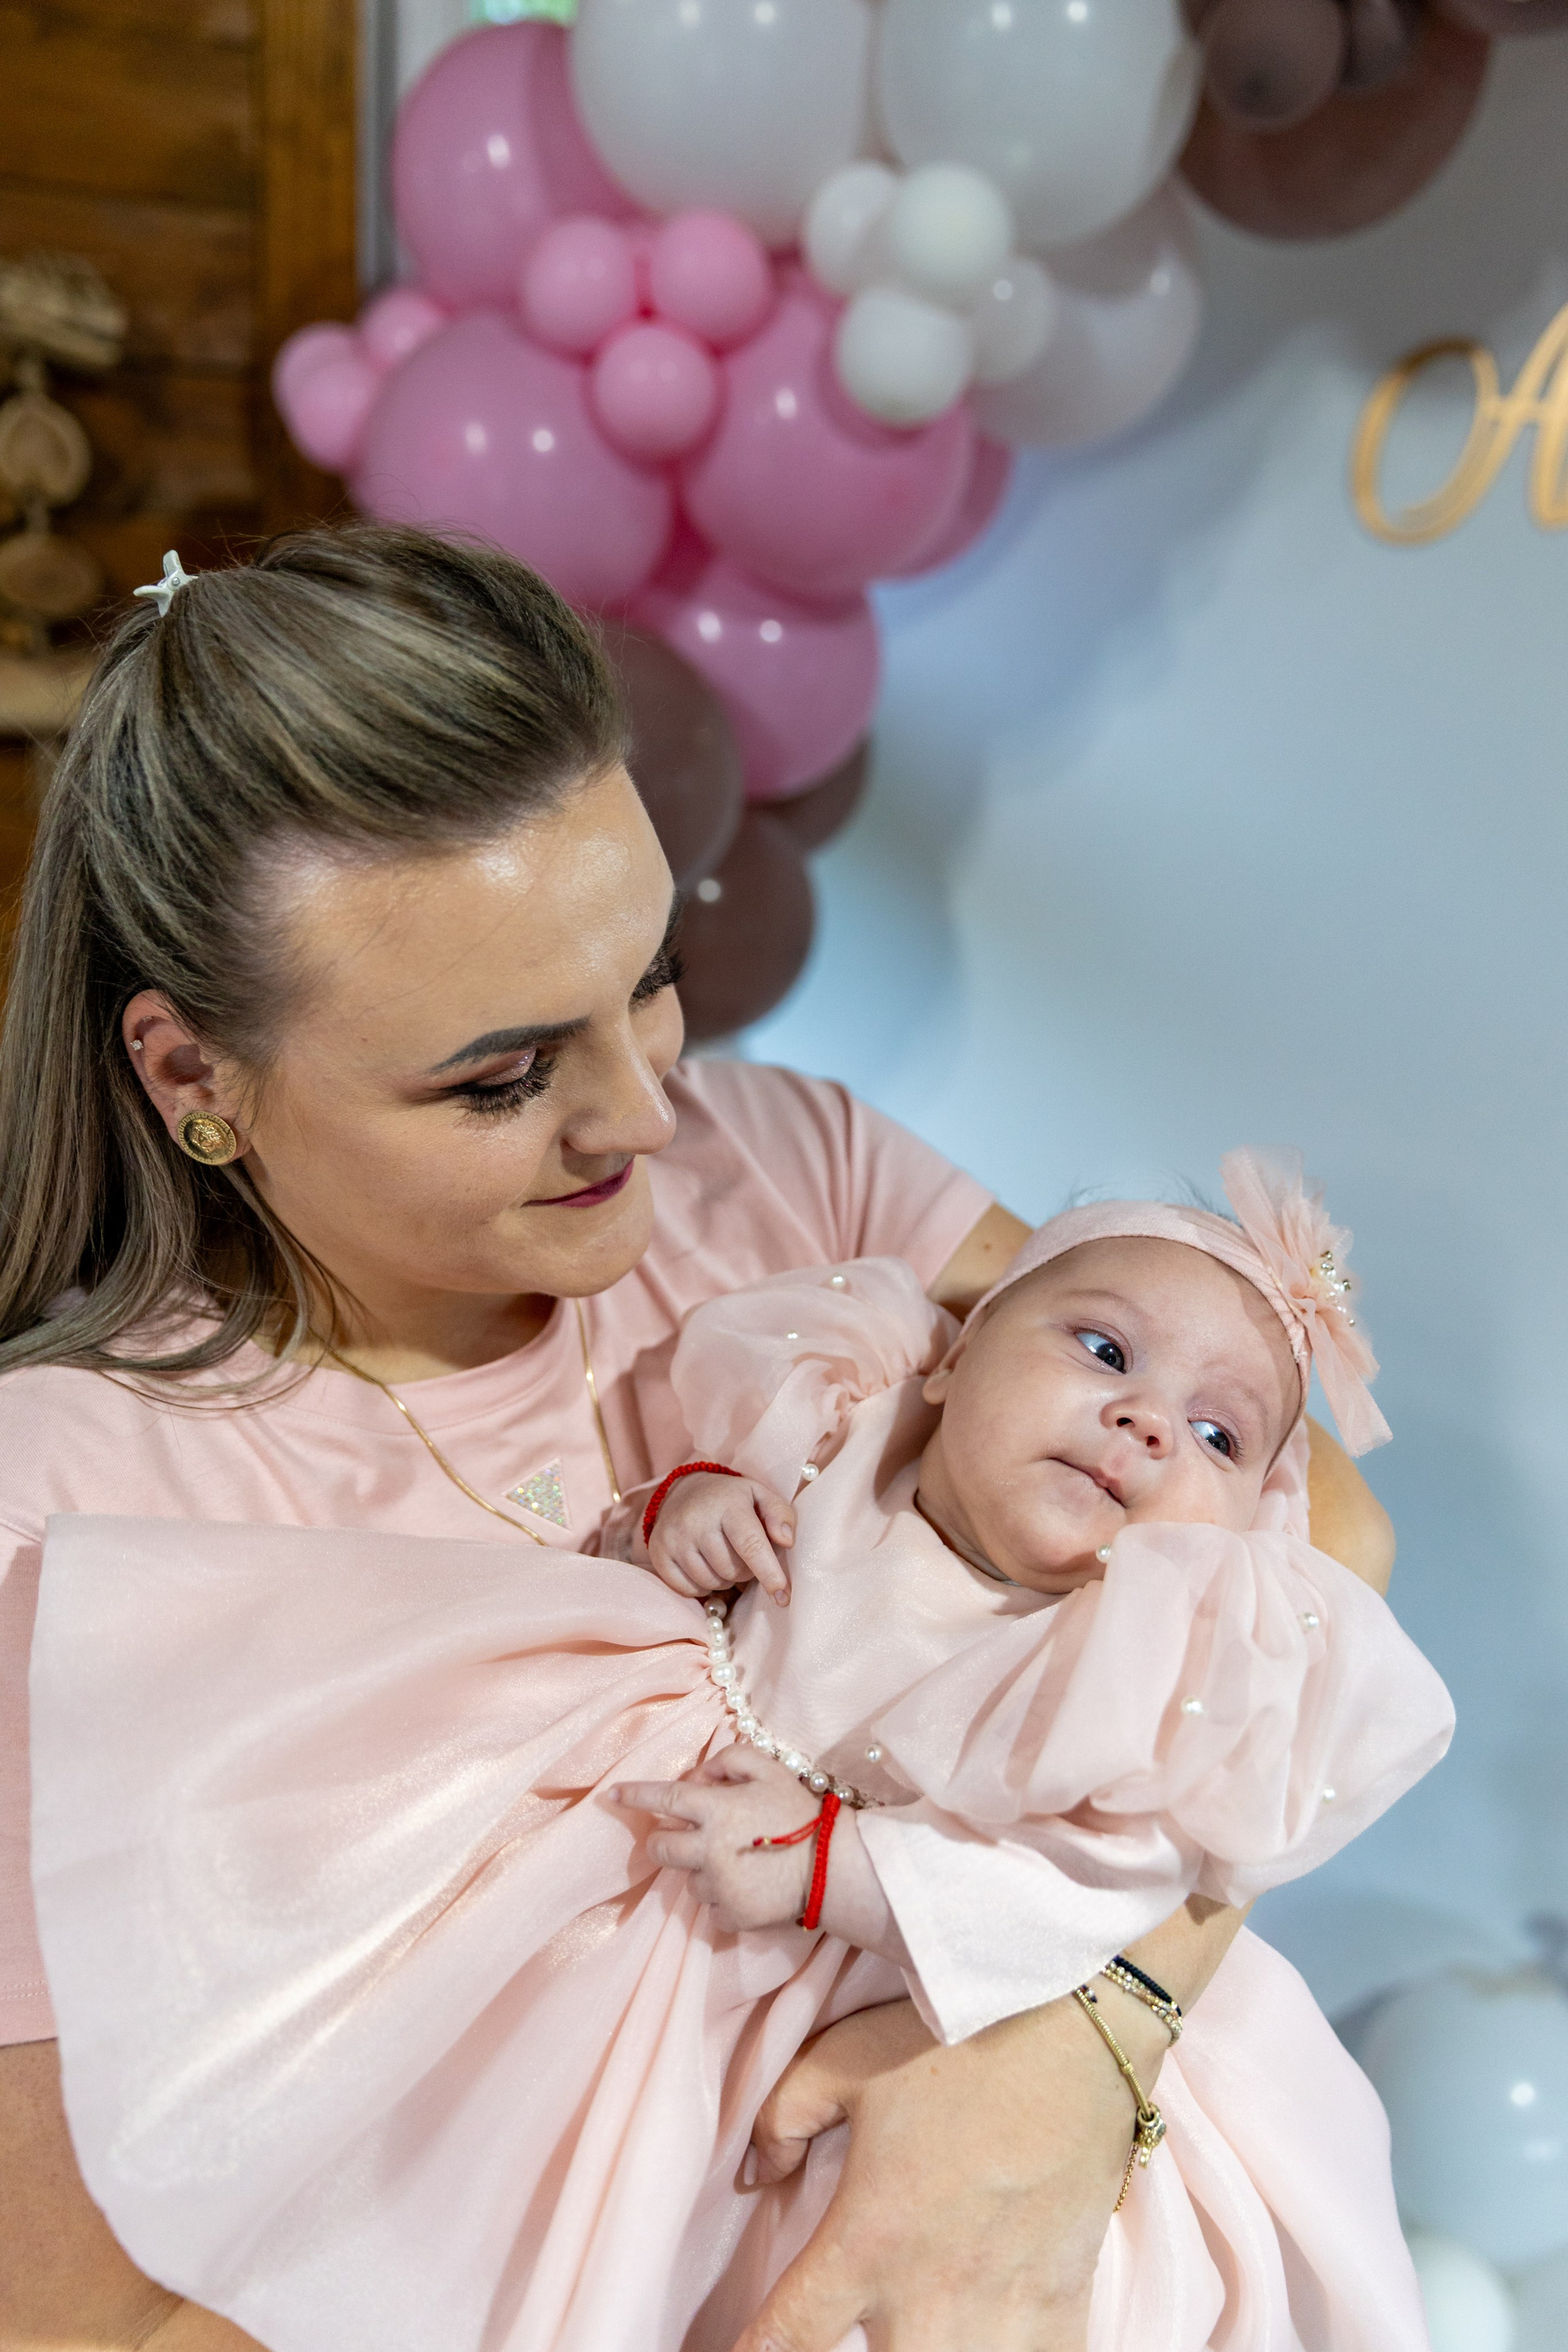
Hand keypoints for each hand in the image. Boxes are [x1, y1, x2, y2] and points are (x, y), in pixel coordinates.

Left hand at [614, 1746, 822, 1927]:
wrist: (833, 1868)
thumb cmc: (800, 1812)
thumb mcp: (769, 1769)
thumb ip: (728, 1762)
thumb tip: (698, 1778)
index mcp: (714, 1810)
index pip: (661, 1799)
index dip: (633, 1795)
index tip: (611, 1794)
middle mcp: (707, 1850)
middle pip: (659, 1848)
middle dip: (662, 1840)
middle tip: (685, 1836)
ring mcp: (718, 1887)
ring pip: (687, 1880)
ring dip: (701, 1870)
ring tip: (738, 1861)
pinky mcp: (731, 1916)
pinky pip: (711, 1908)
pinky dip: (722, 1897)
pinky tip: (749, 1885)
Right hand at [647, 1472, 795, 1604]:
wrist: (684, 1491)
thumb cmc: (731, 1499)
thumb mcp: (760, 1496)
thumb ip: (780, 1515)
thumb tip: (786, 1541)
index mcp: (728, 1504)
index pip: (751, 1545)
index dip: (769, 1574)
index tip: (783, 1597)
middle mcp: (696, 1521)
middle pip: (732, 1570)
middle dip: (745, 1572)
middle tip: (743, 1555)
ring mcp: (674, 1539)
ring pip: (711, 1583)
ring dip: (725, 1579)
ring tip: (723, 1557)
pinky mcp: (659, 1554)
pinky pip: (689, 1590)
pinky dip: (702, 1585)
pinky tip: (704, 1565)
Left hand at [732, 1992, 1164, 2351]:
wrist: (1078, 2032)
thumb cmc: (958, 2041)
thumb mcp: (846, 2058)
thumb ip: (782, 2117)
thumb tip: (755, 2173)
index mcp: (868, 2241)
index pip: (787, 2339)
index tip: (745, 2351)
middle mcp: (930, 2296)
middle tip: (851, 2330)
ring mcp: (1002, 2311)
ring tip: (914, 2334)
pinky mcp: (1064, 2306)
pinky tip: (992, 2341)